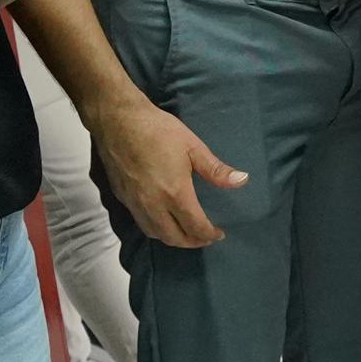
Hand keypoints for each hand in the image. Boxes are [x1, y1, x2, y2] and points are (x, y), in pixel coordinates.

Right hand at [84, 86, 250, 248]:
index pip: (195, 227)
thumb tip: (242, 180)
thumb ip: (216, 170)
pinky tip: (162, 220)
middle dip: (192, 242)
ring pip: (155, 234)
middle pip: (174, 238)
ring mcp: (134, 203)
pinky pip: (140, 222)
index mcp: (174, 193)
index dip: (209, 234)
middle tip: (205, 237)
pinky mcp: (122, 197)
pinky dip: (155, 229)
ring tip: (186, 232)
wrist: (118, 120)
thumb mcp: (193, 147)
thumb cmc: (158, 130)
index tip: (219, 233)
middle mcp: (153, 204)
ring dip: (173, 238)